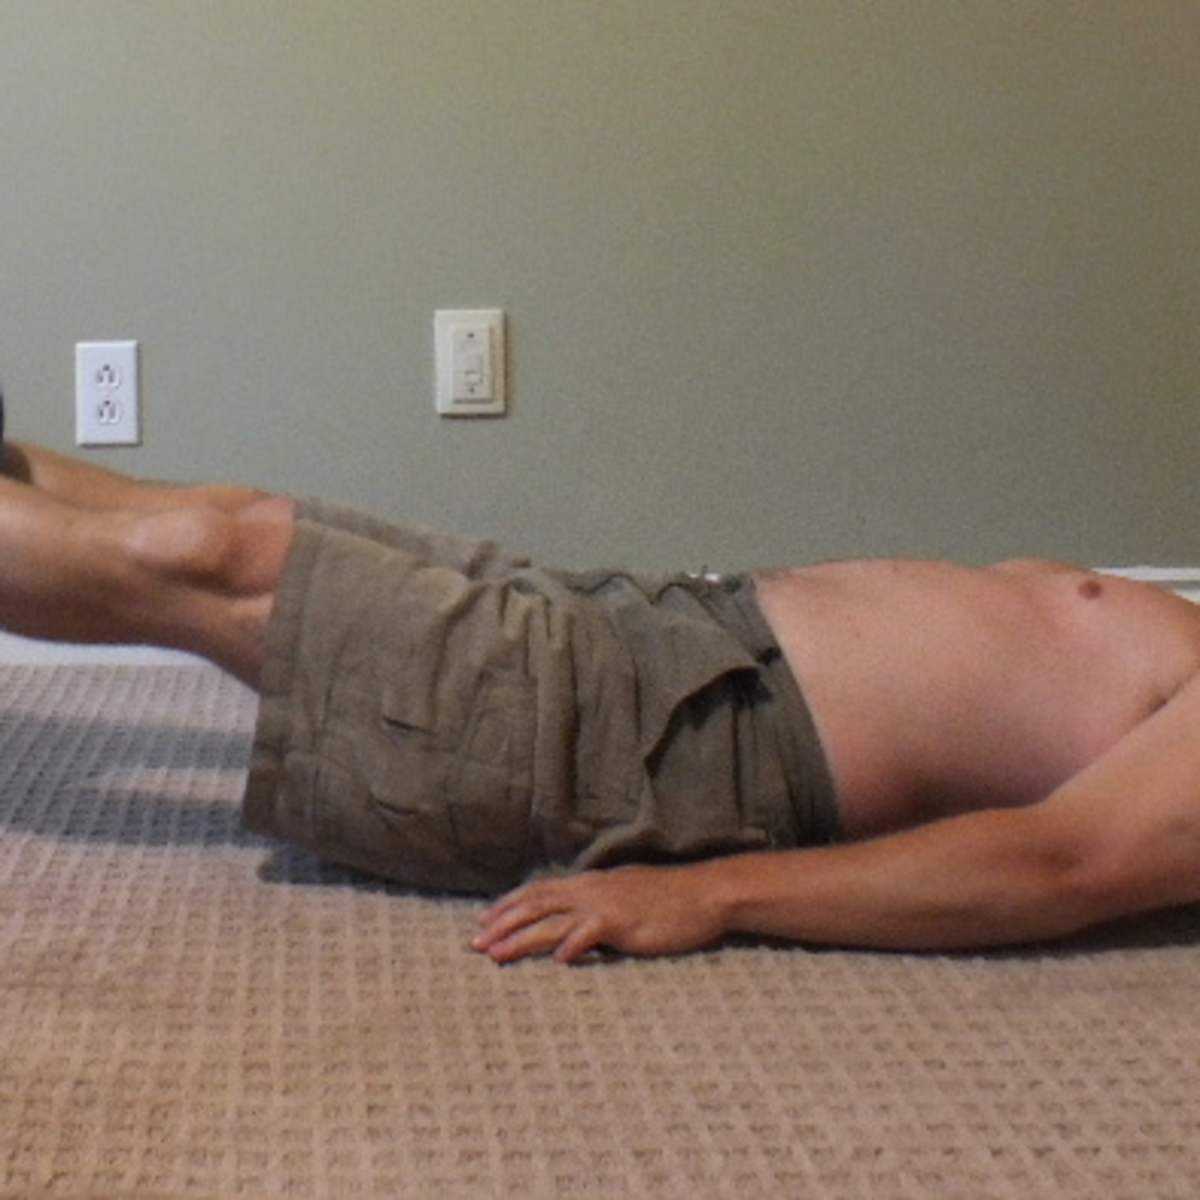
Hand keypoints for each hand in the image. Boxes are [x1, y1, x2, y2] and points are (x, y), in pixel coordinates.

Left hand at [472, 863, 724, 964]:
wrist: (705, 895)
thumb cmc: (668, 900)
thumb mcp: (625, 897)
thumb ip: (598, 908)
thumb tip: (576, 925)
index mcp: (590, 885)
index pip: (540, 891)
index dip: (510, 905)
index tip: (483, 920)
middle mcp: (591, 891)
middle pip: (536, 904)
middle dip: (503, 923)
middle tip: (474, 944)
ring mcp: (606, 905)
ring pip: (553, 920)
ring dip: (522, 937)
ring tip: (497, 954)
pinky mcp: (624, 922)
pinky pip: (593, 932)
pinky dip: (573, 944)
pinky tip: (558, 959)